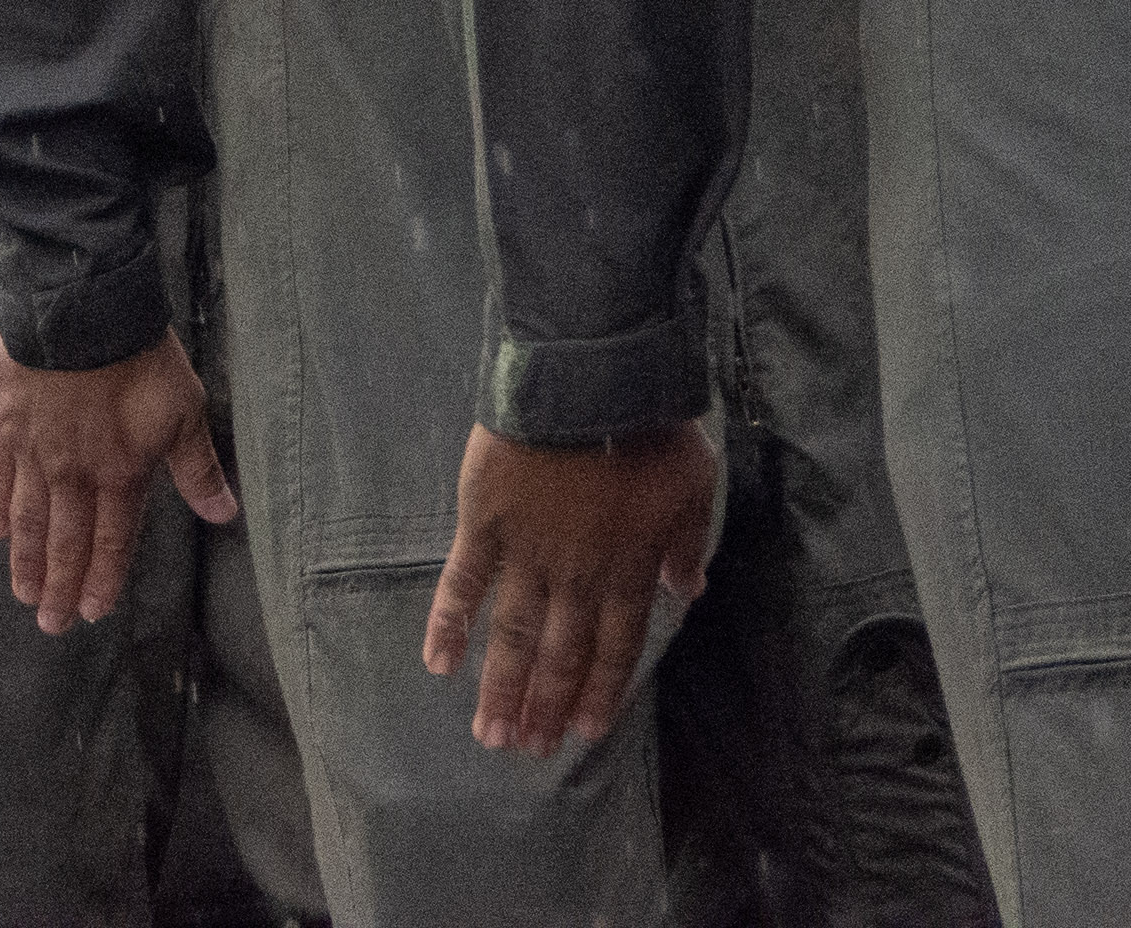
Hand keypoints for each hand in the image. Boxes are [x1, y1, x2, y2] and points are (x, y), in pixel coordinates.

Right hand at [0, 328, 237, 635]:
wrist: (79, 308)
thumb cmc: (139, 356)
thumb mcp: (184, 410)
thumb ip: (198, 468)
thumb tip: (225, 514)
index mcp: (120, 473)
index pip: (111, 541)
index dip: (102, 579)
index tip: (91, 612)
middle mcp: (73, 474)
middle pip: (66, 542)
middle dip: (59, 586)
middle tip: (50, 624)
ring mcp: (33, 451)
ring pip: (29, 519)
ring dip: (26, 560)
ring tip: (23, 593)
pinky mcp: (2, 423)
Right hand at [421, 420, 716, 759]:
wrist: (589, 379)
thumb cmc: (648, 426)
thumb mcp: (693, 483)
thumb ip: (687, 542)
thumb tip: (689, 591)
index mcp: (627, 568)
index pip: (616, 646)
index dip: (600, 690)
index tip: (585, 732)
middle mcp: (575, 576)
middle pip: (560, 654)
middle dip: (546, 705)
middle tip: (530, 751)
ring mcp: (526, 554)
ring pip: (513, 635)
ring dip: (501, 687)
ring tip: (491, 734)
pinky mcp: (484, 524)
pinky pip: (463, 583)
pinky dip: (448, 625)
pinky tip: (436, 665)